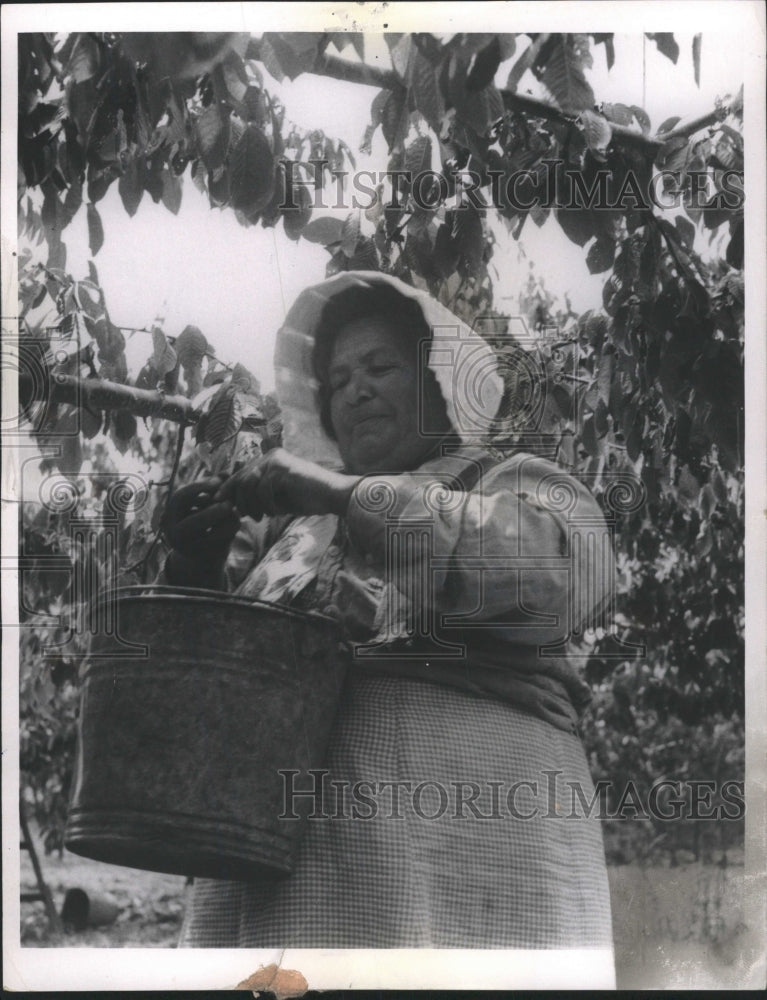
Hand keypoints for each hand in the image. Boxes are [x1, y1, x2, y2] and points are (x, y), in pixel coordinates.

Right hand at [164, 478, 239, 559]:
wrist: (201, 554)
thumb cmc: (202, 519)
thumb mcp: (204, 503)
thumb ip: (213, 487)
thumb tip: (226, 472)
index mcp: (170, 514)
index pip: (181, 497)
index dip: (200, 487)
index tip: (218, 482)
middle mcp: (173, 532)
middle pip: (192, 522)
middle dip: (213, 511)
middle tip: (229, 503)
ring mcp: (187, 548)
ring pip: (209, 537)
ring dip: (224, 521)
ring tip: (233, 510)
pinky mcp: (203, 557)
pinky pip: (220, 543)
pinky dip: (230, 530)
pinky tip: (235, 521)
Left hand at [215, 448, 359, 519]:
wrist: (332, 495)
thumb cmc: (307, 498)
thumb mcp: (277, 498)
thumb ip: (258, 497)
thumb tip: (235, 506)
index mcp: (269, 460)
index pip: (241, 473)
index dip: (228, 489)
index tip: (219, 504)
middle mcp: (270, 455)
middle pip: (241, 478)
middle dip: (239, 500)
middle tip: (245, 516)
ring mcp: (276, 460)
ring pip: (249, 484)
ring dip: (254, 505)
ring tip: (265, 515)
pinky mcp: (282, 469)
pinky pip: (263, 490)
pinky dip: (268, 505)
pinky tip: (278, 511)